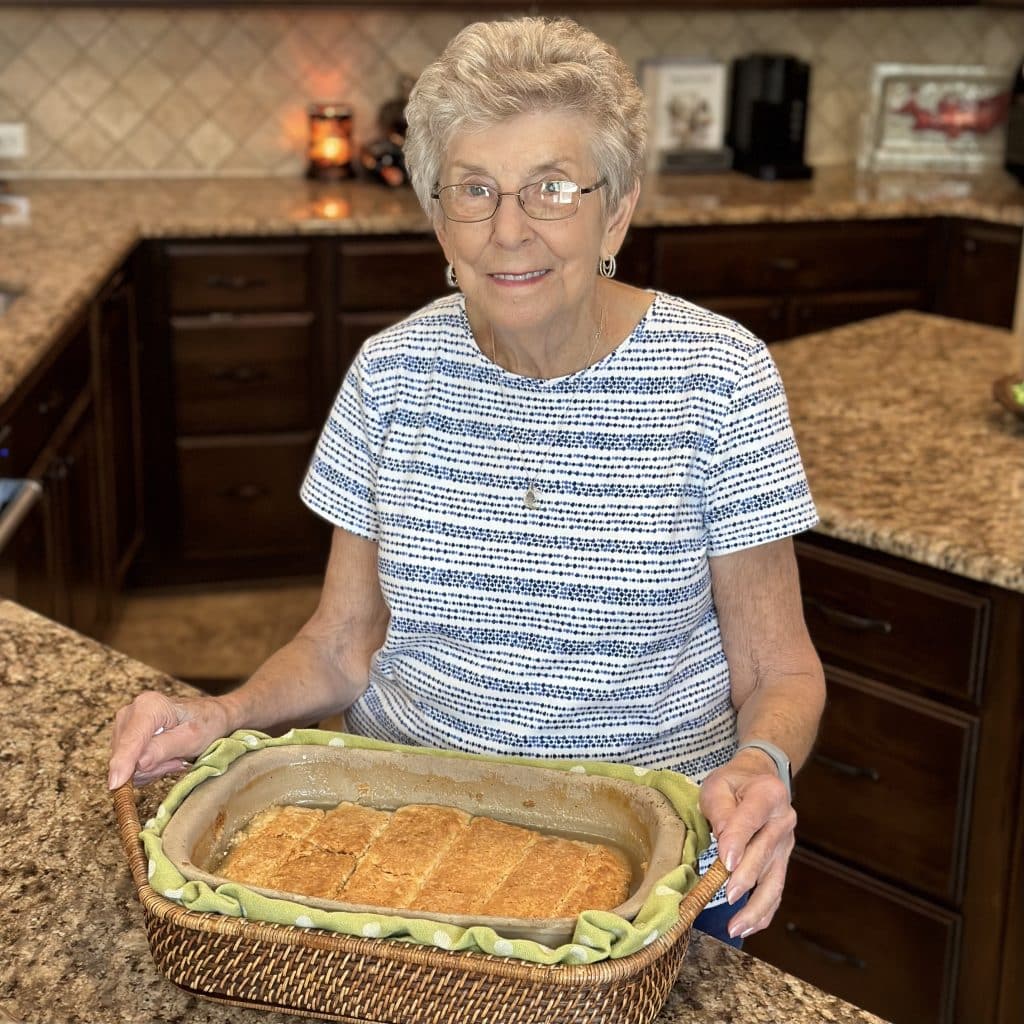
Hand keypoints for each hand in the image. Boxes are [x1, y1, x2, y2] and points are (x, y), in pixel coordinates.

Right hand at [107, 690, 230, 789]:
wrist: (211, 716)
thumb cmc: (206, 724)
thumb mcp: (192, 739)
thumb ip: (164, 749)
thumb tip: (139, 763)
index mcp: (149, 705)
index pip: (131, 740)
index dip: (123, 763)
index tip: (116, 783)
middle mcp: (131, 711)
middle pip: (126, 754)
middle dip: (150, 766)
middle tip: (177, 761)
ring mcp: (126, 724)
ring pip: (126, 762)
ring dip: (151, 768)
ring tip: (174, 757)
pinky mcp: (124, 737)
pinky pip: (129, 764)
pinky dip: (147, 767)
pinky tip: (164, 757)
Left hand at [699, 748, 796, 939]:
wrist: (758, 780)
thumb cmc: (733, 784)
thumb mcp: (718, 786)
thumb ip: (721, 810)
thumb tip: (725, 844)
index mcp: (769, 793)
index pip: (752, 818)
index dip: (739, 840)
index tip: (726, 861)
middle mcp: (784, 820)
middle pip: (764, 852)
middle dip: (746, 877)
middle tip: (726, 895)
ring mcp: (786, 844)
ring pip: (774, 880)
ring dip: (755, 906)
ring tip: (735, 927)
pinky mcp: (782, 862)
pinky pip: (775, 891)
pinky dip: (763, 912)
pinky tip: (747, 927)